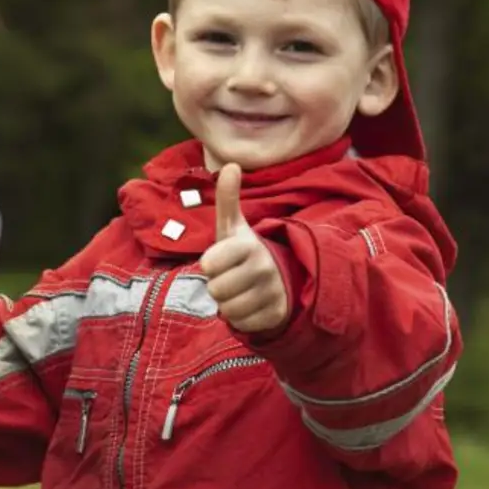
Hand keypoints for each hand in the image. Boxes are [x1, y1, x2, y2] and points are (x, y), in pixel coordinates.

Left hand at [199, 164, 288, 333]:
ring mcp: (272, 293)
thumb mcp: (233, 227)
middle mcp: (263, 268)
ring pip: (228, 309)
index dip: (209, 266)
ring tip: (239, 291)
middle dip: (217, 286)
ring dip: (228, 304)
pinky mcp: (276, 315)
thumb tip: (231, 164)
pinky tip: (250, 305)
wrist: (280, 278)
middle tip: (230, 277)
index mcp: (248, 246)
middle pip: (215, 289)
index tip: (218, 261)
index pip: (208, 265)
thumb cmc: (244, 251)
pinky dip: (241, 319)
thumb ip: (227, 198)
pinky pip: (242, 324)